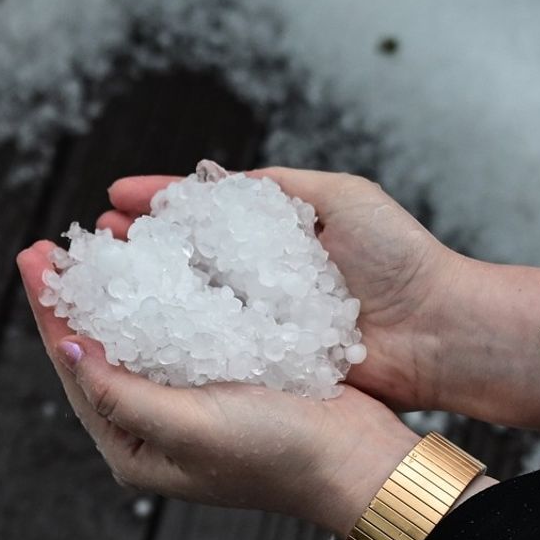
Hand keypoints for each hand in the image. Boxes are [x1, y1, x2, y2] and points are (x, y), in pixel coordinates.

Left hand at [16, 241, 422, 535]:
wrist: (357, 460)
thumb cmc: (277, 456)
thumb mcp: (189, 429)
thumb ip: (122, 395)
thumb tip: (69, 348)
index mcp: (135, 449)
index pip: (77, 370)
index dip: (52, 311)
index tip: (34, 259)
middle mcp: (156, 426)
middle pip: (101, 348)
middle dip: (76, 294)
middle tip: (51, 246)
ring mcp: (192, 400)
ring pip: (140, 332)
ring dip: (119, 286)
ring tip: (98, 242)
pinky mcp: (229, 375)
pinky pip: (184, 326)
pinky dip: (166, 291)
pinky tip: (157, 259)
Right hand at [98, 168, 463, 411]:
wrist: (441, 332)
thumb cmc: (402, 259)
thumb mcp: (344, 197)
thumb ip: (281, 187)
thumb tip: (215, 177)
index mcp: (278, 233)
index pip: (205, 211)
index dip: (159, 203)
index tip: (115, 198)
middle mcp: (264, 277)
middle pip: (188, 255)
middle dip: (141, 245)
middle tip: (98, 237)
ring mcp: (264, 321)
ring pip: (192, 301)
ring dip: (148, 289)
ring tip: (104, 276)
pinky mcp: (271, 362)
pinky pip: (216, 348)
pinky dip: (178, 338)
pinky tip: (140, 330)